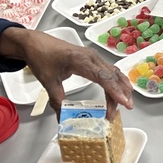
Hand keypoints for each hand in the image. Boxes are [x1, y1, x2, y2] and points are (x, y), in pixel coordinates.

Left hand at [0, 27, 132, 116]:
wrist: (36, 43)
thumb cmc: (42, 58)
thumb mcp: (48, 81)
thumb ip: (57, 100)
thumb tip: (63, 119)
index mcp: (81, 61)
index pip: (103, 77)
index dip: (114, 91)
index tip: (123, 102)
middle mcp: (92, 57)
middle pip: (112, 76)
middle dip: (121, 92)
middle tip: (126, 108)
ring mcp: (94, 57)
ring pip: (113, 72)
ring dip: (121, 87)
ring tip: (126, 102)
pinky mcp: (92, 59)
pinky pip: (109, 70)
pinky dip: (116, 81)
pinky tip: (120, 89)